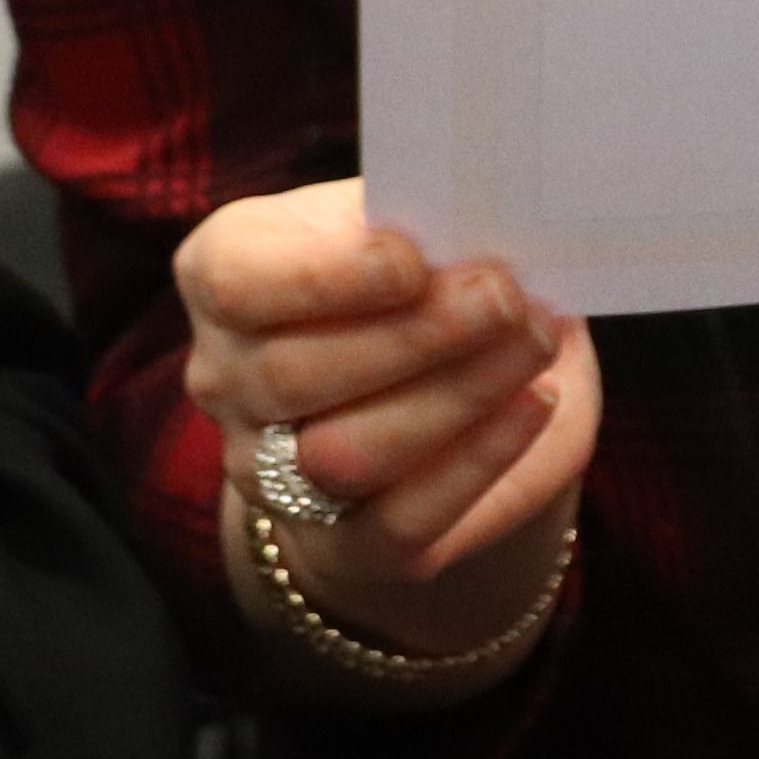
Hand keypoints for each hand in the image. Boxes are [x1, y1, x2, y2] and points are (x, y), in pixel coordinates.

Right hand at [175, 180, 598, 685]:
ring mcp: (271, 473)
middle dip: (415, 336)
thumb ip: (418, 217)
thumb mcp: (406, 225)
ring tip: (535, 340)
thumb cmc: (417, 276)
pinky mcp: (344, 543)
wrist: (440, 381)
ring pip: (342, 454)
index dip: (324, 277)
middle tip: (507, 295)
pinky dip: (479, 459)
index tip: (414, 259)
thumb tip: (475, 215)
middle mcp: (226, 380)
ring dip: (455, 395)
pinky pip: (402, 518)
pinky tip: (538, 403)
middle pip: (293, 375)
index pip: (236, 284)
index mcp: (221, 277)